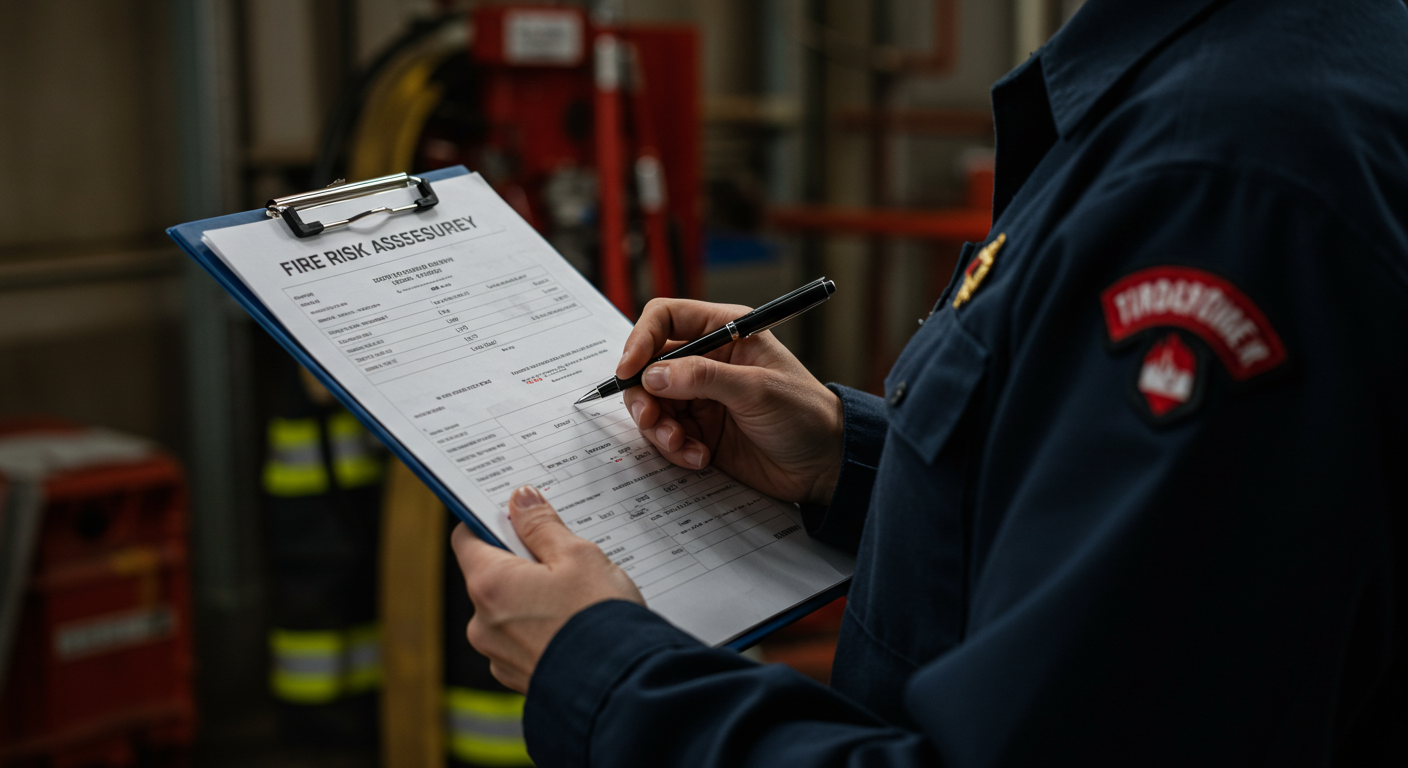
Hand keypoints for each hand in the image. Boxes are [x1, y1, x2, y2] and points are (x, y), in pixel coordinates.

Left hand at [451, 485, 643, 692]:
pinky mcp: (518, 677)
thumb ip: (542, 526)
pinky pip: (522, 641)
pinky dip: (542, 629)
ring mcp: (498, 655)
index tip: (519, 517)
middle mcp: (482, 623)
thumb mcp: (578, 555)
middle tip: (564, 559)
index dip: (491, 522)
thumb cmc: (599, 619)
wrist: (621, 688)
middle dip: (523, 562)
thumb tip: (520, 501)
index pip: (467, 537)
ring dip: (533, 598)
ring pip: (508, 609)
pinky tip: (574, 626)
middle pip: (491, 575)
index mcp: (490, 584)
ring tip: (577, 598)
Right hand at [620, 298, 843, 506]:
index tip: (629, 370)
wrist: (824, 465)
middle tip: (651, 419)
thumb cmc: (804, 414)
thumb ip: (703, 378)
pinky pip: (666, 435)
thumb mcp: (756, 389)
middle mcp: (707, 360)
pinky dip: (675, 449)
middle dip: (643, 395)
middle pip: (648, 365)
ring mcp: (701, 397)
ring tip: (682, 446)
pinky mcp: (700, 430)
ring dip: (658, 428)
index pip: (665, 318)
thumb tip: (652, 374)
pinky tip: (701, 458)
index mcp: (725, 331)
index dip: (640, 339)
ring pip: (652, 404)